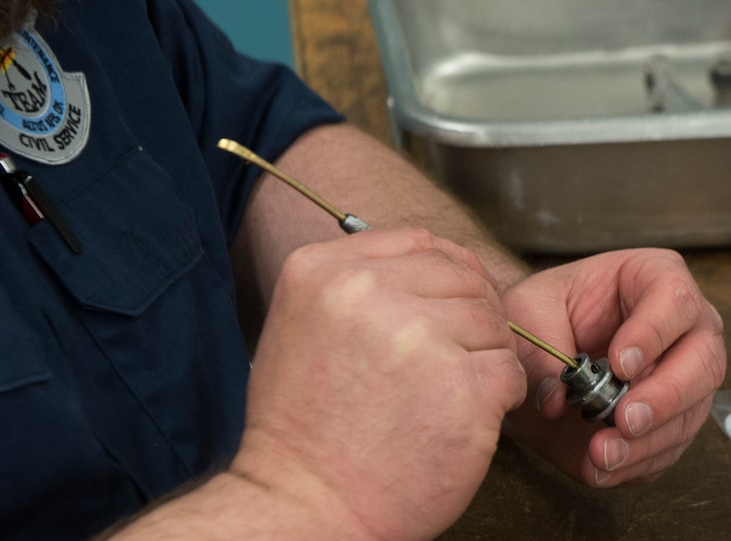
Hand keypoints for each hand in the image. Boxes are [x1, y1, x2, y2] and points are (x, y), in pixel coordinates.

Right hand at [233, 228, 525, 539]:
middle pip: (460, 276)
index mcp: (322, 271)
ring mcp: (415, 336)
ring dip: (484, 356)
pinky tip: (465, 417)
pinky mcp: (460, 387)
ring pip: (491, 321)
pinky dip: (500, 394)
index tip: (455, 298)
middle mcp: (365, 292)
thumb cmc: (304, 427)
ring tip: (446, 395)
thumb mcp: (303, 325)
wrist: (304, 505)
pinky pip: (510, 369)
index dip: (448, 269)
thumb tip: (432, 262)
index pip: (417, 240)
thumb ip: (357, 285)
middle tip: (453, 358)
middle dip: (470, 315)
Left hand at [501, 249, 725, 486]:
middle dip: (665, 397)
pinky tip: (601, 465)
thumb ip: (540, 351)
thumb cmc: (535, 315)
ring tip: (602, 453)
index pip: (673, 299)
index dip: (653, 333)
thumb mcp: (526, 315)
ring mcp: (681, 377)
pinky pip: (665, 448)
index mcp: (651, 279)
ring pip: (690, 413)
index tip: (620, 364)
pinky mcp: (665, 421)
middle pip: (703, 361)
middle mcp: (681, 328)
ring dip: (648, 441)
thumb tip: (556, 399)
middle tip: (623, 419)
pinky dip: (634, 463)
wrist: (525, 351)